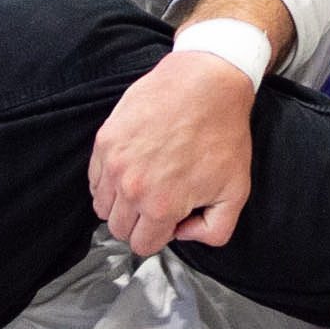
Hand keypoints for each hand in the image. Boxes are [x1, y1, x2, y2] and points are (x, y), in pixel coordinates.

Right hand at [89, 50, 255, 255]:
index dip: (159, 236)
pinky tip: (131, 167)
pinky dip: (107, 180)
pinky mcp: (105, 139)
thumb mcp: (236, 192)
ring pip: (102, 205)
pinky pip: (94, 177)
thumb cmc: (221, 132)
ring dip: (120, 203)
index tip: (169, 219)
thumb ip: (215, 231)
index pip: (142, 245)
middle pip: (119, 229)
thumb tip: (184, 234)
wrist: (205, 83)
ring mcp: (114, 162)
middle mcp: (131, 188)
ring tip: (145, 183)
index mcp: (161, 206)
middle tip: (158, 201)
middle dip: (139, 222)